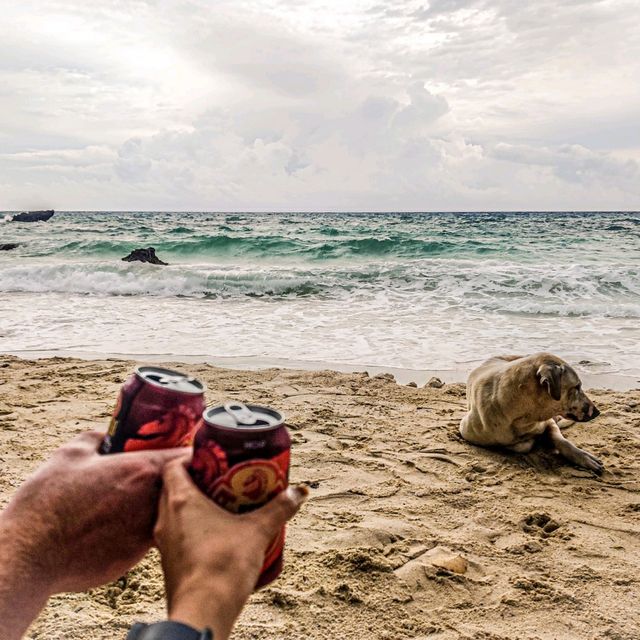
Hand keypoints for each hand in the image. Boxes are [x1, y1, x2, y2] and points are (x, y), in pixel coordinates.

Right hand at [1, 431, 188, 592]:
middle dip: (183, 481)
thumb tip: (102, 435)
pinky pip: (151, 538)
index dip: (193, 454)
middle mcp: (153, 500)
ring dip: (164, 507)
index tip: (190, 454)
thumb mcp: (69, 455)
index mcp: (143, 469)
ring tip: (140, 504)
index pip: (188, 457)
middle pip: (187, 487)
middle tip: (170, 477)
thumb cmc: (48, 502)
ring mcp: (147, 531)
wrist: (30, 554)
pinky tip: (123, 528)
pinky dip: (144, 531)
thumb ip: (93, 439)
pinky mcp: (136, 557)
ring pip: (171, 514)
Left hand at [155, 459, 307, 639]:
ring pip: (173, 513)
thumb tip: (299, 493)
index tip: (212, 460)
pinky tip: (216, 535)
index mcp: (180, 501)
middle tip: (221, 479)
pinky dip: (191, 528)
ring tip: (222, 505)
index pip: (173, 466)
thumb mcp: (257, 531)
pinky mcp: (169, 563)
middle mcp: (165, 518)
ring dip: (192, 506)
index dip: (189, 459)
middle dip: (195, 481)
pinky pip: (177, 535)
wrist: (203, 611)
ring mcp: (164, 543)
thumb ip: (279, 508)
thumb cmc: (223, 566)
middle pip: (172, 488)